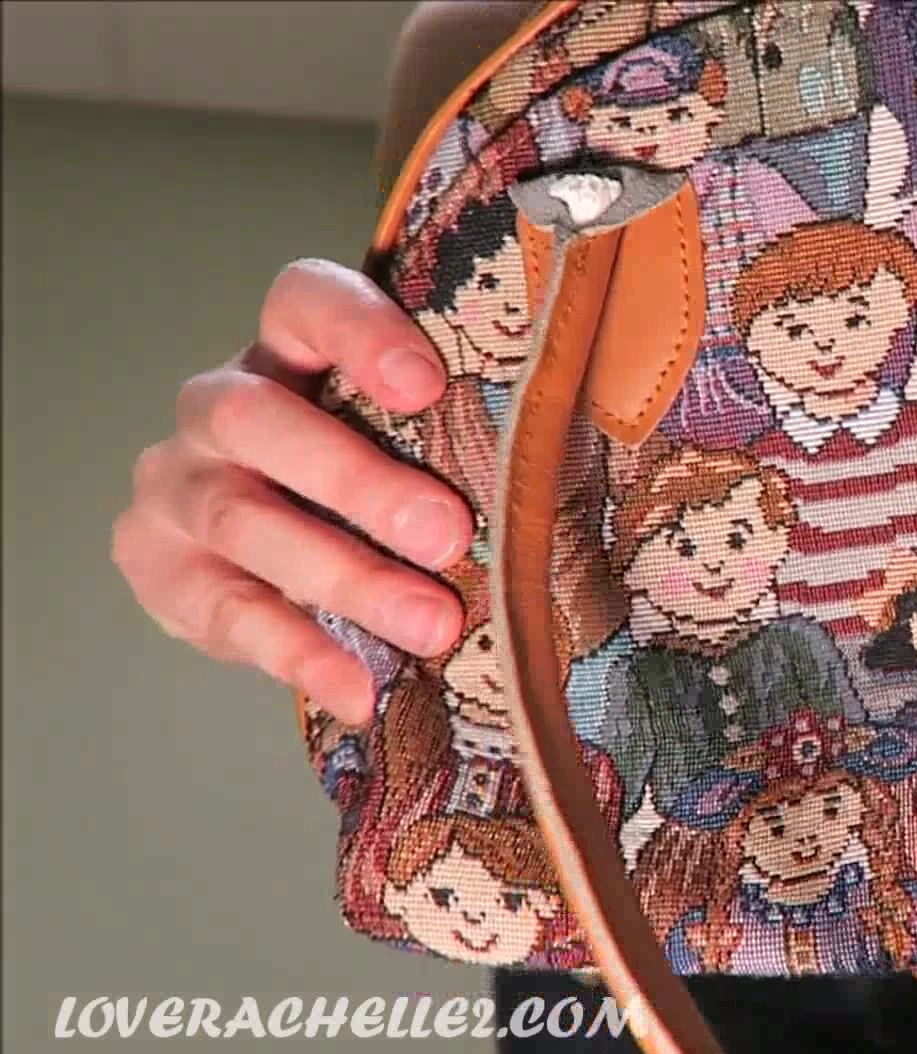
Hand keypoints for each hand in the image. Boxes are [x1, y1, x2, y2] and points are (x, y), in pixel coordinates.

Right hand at [110, 259, 474, 725]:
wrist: (269, 563)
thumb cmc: (374, 481)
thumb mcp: (411, 444)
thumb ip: (456, 436)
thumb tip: (556, 472)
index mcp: (289, 351)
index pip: (306, 303)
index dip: (360, 333)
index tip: (428, 385)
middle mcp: (218, 406)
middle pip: (260, 419)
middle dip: (359, 481)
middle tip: (450, 534)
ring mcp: (178, 486)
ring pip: (244, 520)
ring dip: (347, 577)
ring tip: (433, 624)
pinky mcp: (161, 570)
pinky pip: (228, 612)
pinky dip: (301, 654)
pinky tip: (360, 689)